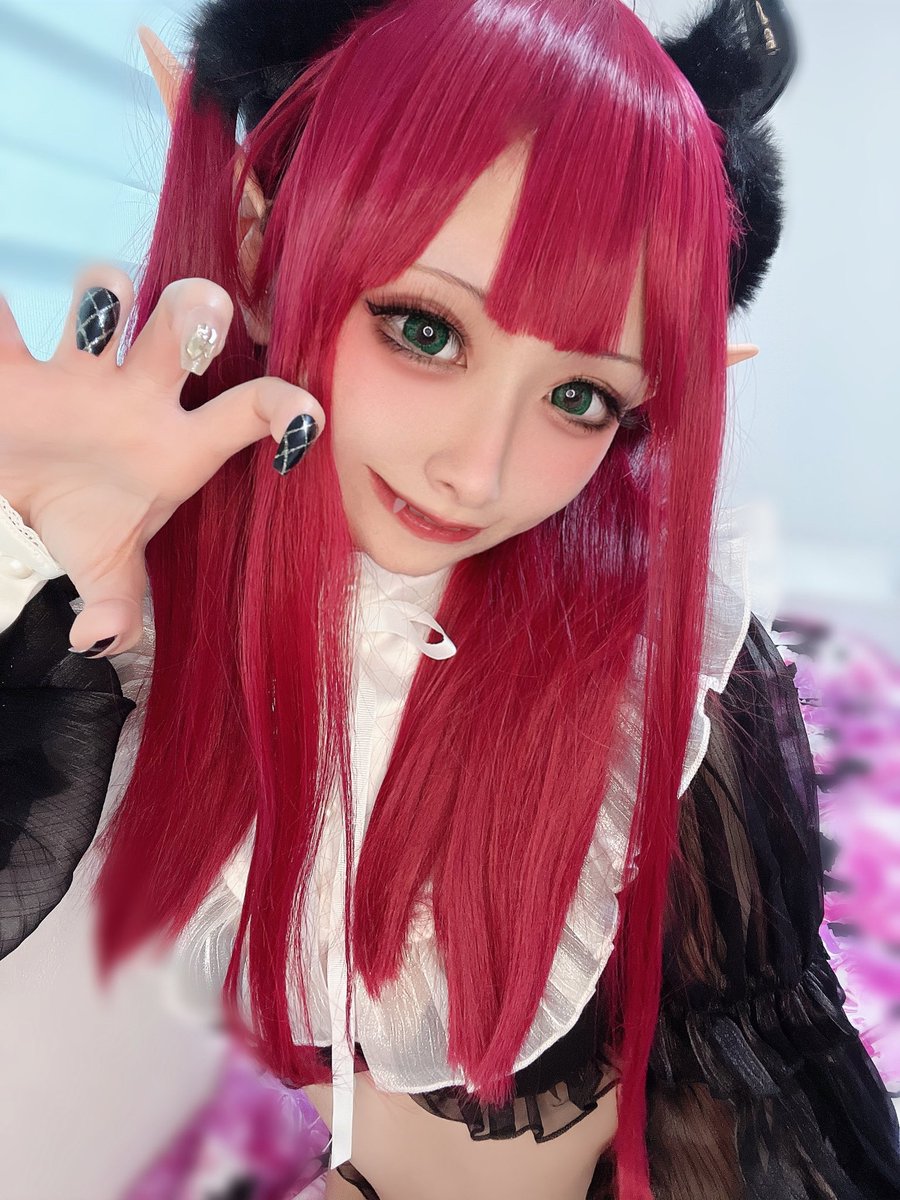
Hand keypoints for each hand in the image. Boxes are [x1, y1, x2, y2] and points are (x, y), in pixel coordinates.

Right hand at [0, 266, 324, 656]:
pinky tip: (3, 325)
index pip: (246, 413)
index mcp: (177, 443)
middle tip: (196, 320)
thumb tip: (99, 642)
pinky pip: (0, 320)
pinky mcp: (12, 366)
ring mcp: (79, 370)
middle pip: (184, 328)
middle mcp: (137, 393)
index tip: (306, 418)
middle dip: (193, 313)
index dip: (281, 408)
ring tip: (97, 327)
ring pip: (108, 295)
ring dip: (106, 296)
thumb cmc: (79, 524)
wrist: (12, 512)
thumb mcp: (104, 569)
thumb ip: (115, 606)